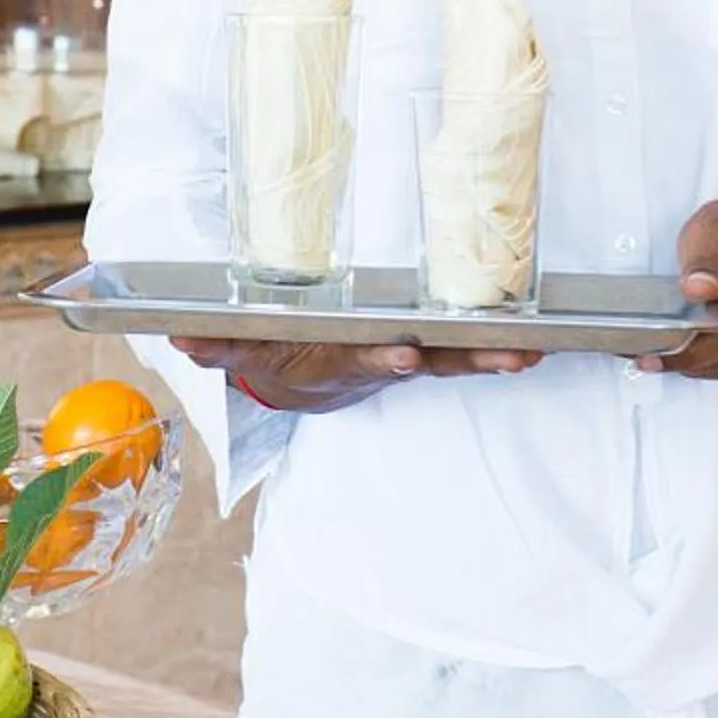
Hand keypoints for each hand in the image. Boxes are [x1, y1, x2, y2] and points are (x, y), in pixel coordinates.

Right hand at [171, 336, 542, 414]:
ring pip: (458, 356)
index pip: (362, 358)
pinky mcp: (425, 345)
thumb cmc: (278, 354)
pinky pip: (463, 347)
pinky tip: (538, 343)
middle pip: (432, 361)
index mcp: (340, 358)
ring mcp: (408, 353)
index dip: (382, 360)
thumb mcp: (241, 352)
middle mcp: (381, 357)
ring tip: (535, 354)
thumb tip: (178, 336)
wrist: (301, 381)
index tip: (402, 357)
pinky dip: (495, 347)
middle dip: (471, 362)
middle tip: (512, 359)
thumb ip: (215, 344)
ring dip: (495, 357)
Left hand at [642, 179, 717, 381]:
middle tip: (644, 354)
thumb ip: (706, 255)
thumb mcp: (717, 223)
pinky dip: (714, 362)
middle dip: (685, 358)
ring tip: (662, 349)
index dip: (693, 351)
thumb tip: (698, 289)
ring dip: (697, 363)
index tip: (652, 357)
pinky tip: (692, 348)